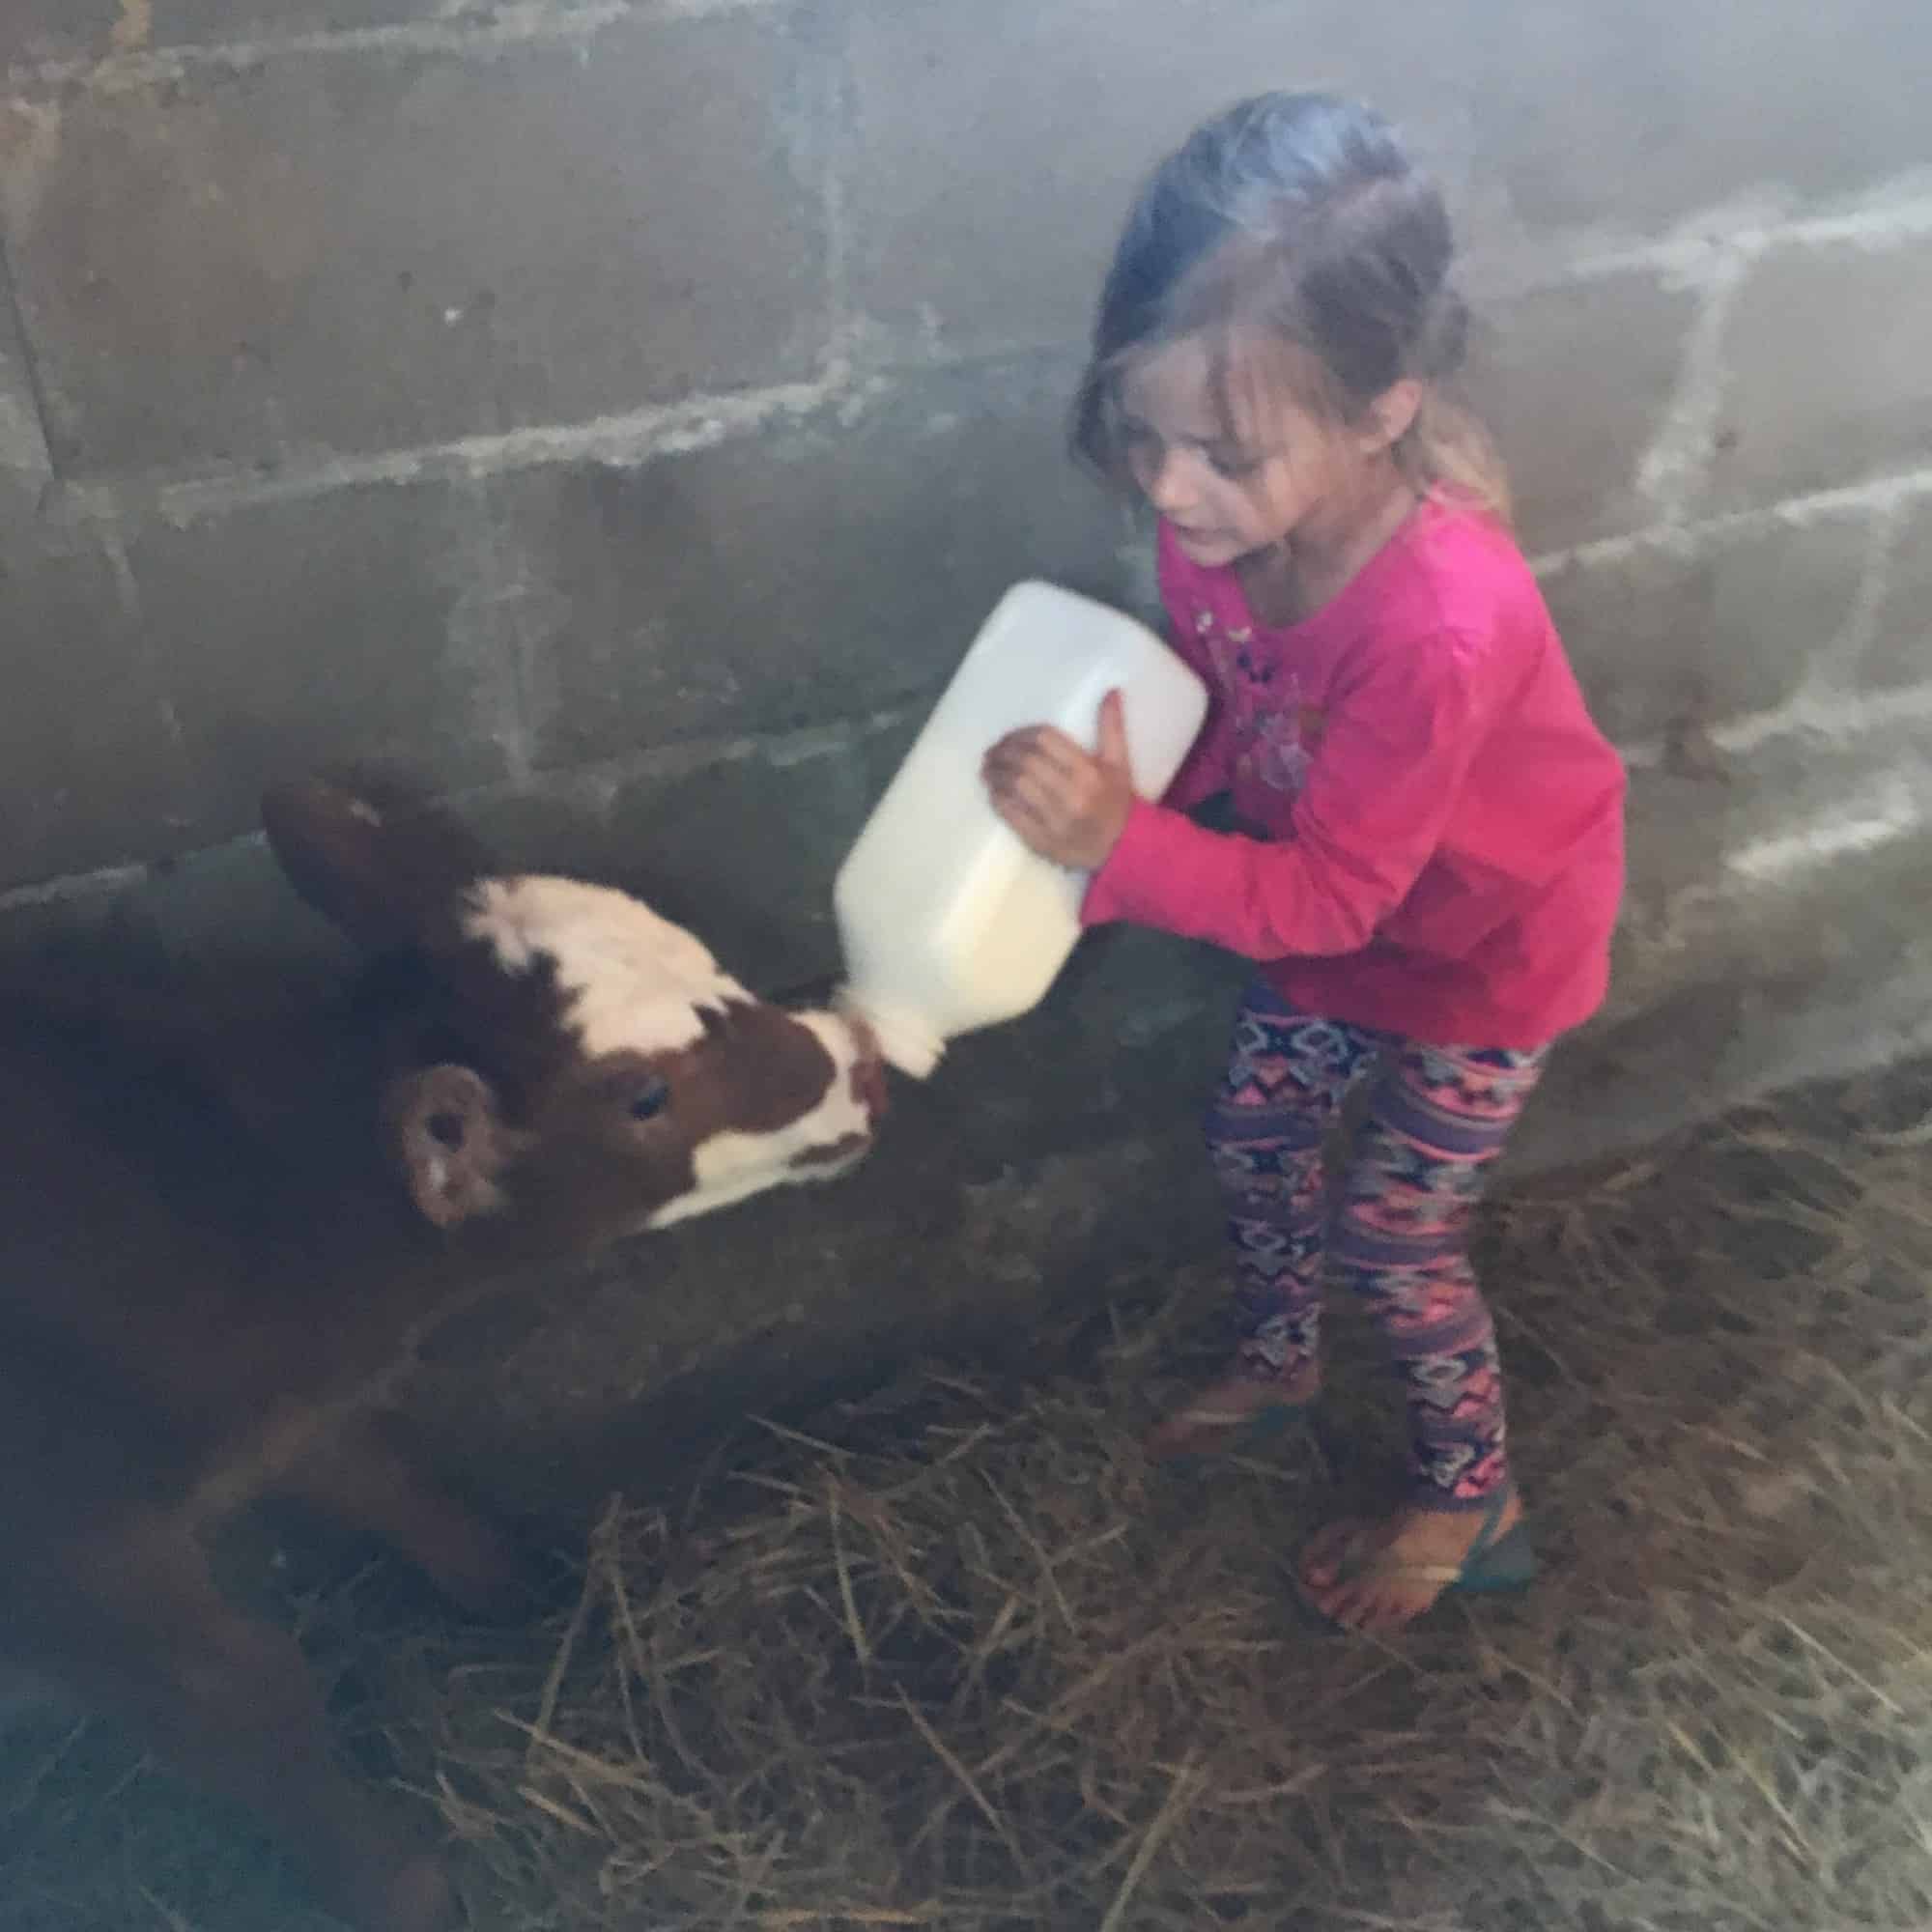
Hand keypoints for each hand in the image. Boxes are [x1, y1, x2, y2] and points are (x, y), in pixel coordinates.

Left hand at [981, 689, 1135, 869]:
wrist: (1122, 849)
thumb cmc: (1117, 802)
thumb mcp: (1120, 764)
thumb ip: (1112, 728)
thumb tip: (1110, 692)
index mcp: (1089, 773)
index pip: (1046, 740)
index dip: (1023, 734)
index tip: (1012, 736)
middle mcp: (1071, 795)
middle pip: (1026, 762)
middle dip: (1004, 752)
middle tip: (993, 750)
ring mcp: (1054, 820)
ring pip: (1015, 787)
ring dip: (996, 774)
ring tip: (987, 767)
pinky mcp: (1042, 840)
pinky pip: (1012, 815)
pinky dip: (998, 800)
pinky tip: (993, 791)